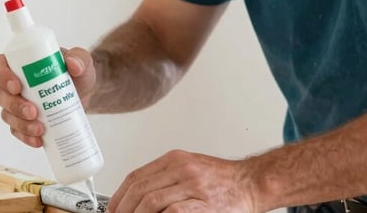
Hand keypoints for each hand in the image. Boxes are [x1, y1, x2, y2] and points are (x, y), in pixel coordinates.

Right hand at [0, 47, 96, 147]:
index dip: (2, 76)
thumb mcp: (82, 61)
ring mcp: (16, 104)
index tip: (17, 86)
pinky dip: (26, 137)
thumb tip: (74, 65)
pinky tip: (38, 140)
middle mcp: (14, 84)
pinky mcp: (23, 121)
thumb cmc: (77, 72)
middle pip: (1, 94)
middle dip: (14, 105)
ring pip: (7, 115)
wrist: (84, 95)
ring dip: (21, 124)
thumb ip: (80, 58)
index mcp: (20, 63)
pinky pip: (17, 131)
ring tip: (40, 129)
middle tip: (33, 112)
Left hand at [108, 150, 258, 212]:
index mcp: (175, 159)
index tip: (113, 209)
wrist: (253, 183)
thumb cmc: (224, 181)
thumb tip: (138, 197)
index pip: (136, 177)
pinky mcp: (204, 205)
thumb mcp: (191, 169)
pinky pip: (172, 211)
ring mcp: (193, 186)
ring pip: (151, 202)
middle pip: (140, 190)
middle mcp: (182, 169)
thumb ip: (166, 179)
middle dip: (124, 209)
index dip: (120, 196)